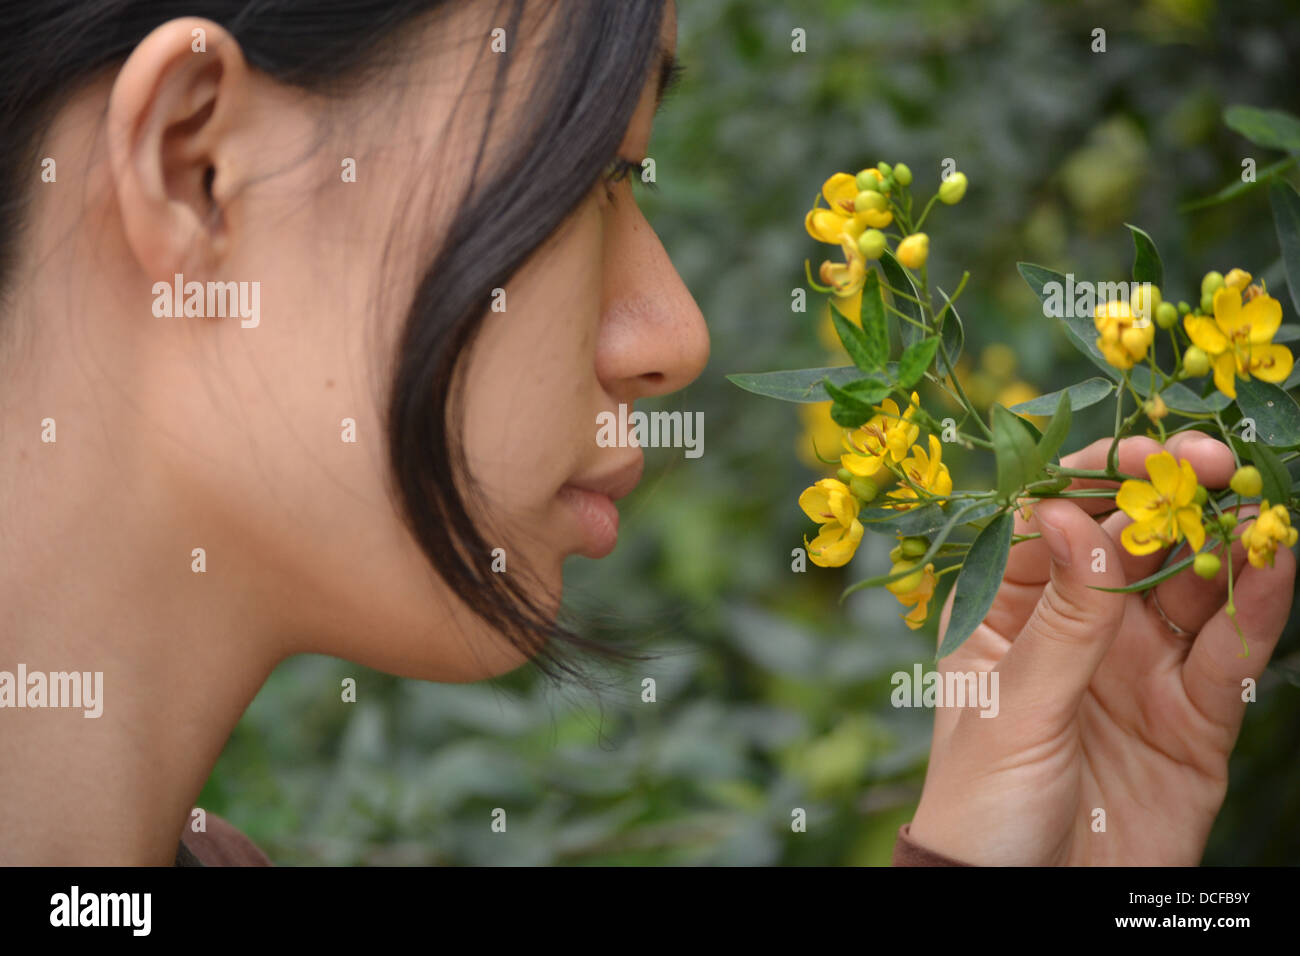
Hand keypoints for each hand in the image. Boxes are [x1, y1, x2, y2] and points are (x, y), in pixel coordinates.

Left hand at [907, 432, 1293, 864]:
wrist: (1024, 909)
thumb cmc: (981, 809)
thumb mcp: (1012, 710)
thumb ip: (1058, 621)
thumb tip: (1071, 515)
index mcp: (1007, 612)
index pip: (1054, 521)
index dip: (1098, 479)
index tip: (1146, 450)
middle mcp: (1076, 628)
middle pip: (1131, 543)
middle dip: (1171, 496)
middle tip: (1215, 461)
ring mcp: (1137, 668)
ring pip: (1190, 587)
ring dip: (1224, 541)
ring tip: (1260, 504)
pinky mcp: (1192, 719)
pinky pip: (1229, 653)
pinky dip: (1257, 606)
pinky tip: (1277, 560)